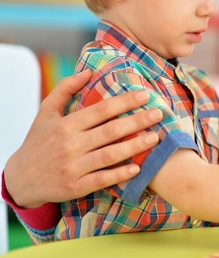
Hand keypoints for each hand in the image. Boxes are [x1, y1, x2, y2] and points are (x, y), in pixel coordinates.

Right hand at [4, 70, 161, 207]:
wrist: (21, 178)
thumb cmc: (38, 141)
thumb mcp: (45, 112)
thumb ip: (65, 89)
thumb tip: (88, 71)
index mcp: (66, 125)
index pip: (100, 110)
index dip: (124, 101)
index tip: (145, 94)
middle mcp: (70, 145)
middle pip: (110, 131)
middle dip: (137, 121)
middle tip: (159, 113)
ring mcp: (73, 167)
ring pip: (110, 155)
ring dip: (135, 146)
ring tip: (156, 137)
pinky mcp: (75, 187)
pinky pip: (102, 179)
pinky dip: (120, 174)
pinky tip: (137, 168)